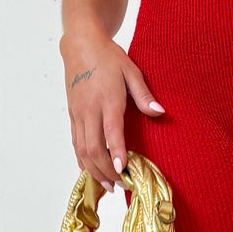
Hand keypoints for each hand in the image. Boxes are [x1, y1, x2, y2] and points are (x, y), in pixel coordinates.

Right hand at [60, 33, 165, 191]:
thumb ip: (144, 95)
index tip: (122, 171)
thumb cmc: (108, 57)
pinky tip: (91, 171)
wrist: (80, 45)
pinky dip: (83, 161)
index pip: (111, 132)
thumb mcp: (131, 71)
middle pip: (93, 148)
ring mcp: (78, 114)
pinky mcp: (72, 115)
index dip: (116, 153)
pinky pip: (76, 143)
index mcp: (107, 99)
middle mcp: (90, 110)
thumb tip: (160, 113)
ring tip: (108, 186)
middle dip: (106, 171)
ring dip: (93, 171)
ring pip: (81, 150)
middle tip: (121, 186)